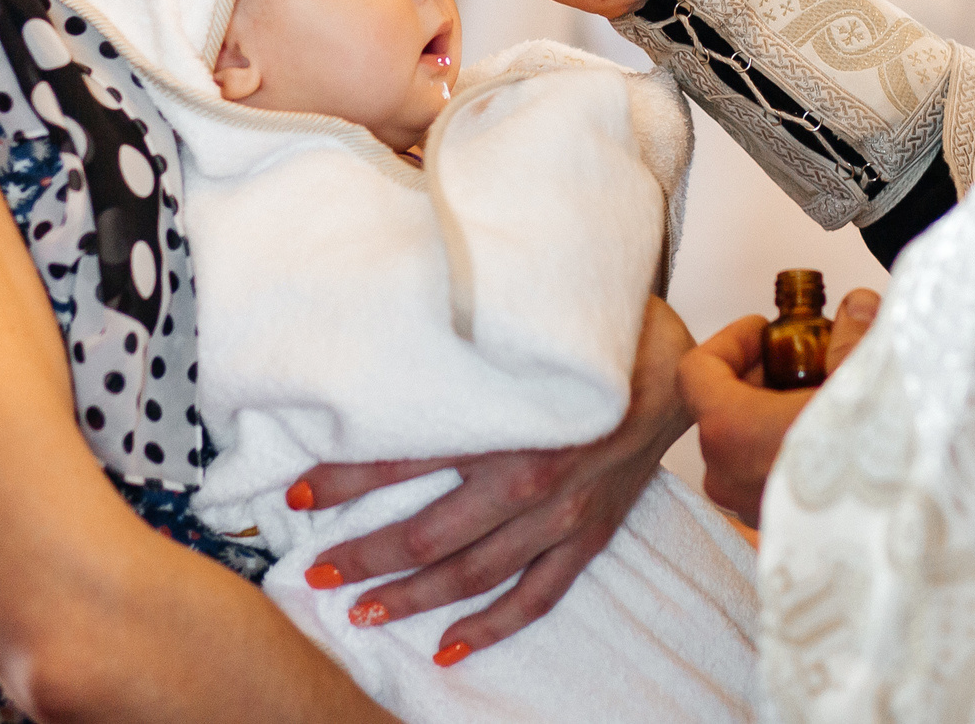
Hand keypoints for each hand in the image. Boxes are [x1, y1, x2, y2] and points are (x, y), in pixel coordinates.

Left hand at [286, 299, 694, 665]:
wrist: (678, 368)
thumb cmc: (594, 336)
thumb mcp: (521, 329)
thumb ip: (460, 348)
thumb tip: (384, 340)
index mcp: (510, 421)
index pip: (407, 458)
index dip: (346, 479)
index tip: (296, 494)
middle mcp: (533, 477)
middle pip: (431, 533)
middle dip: (366, 555)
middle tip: (316, 572)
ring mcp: (563, 516)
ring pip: (474, 573)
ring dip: (413, 598)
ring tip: (361, 612)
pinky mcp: (588, 537)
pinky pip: (536, 596)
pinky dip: (492, 626)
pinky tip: (449, 647)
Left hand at [679, 287, 881, 525]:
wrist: (914, 538)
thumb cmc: (885, 466)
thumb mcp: (869, 380)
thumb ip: (853, 338)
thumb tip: (857, 310)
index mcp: (734, 430)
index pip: (696, 371)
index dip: (731, 341)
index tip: (766, 330)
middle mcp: (731, 475)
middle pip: (721, 406)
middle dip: (762, 374)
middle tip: (807, 357)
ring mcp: (751, 507)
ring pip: (743, 444)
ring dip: (776, 414)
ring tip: (828, 398)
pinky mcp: (780, 530)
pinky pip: (767, 476)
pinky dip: (790, 450)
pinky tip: (837, 438)